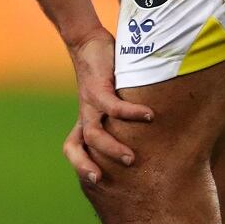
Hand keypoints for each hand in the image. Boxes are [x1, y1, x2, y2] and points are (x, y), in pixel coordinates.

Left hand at [62, 28, 153, 185]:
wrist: (88, 42)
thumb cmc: (105, 73)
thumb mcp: (110, 99)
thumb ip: (122, 117)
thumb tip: (152, 130)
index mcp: (85, 120)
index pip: (72, 148)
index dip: (79, 164)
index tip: (96, 181)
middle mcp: (85, 115)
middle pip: (79, 147)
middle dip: (94, 165)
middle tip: (111, 181)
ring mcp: (89, 103)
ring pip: (94, 134)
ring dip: (112, 148)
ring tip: (131, 158)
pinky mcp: (98, 88)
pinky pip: (113, 107)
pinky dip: (131, 113)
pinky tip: (150, 116)